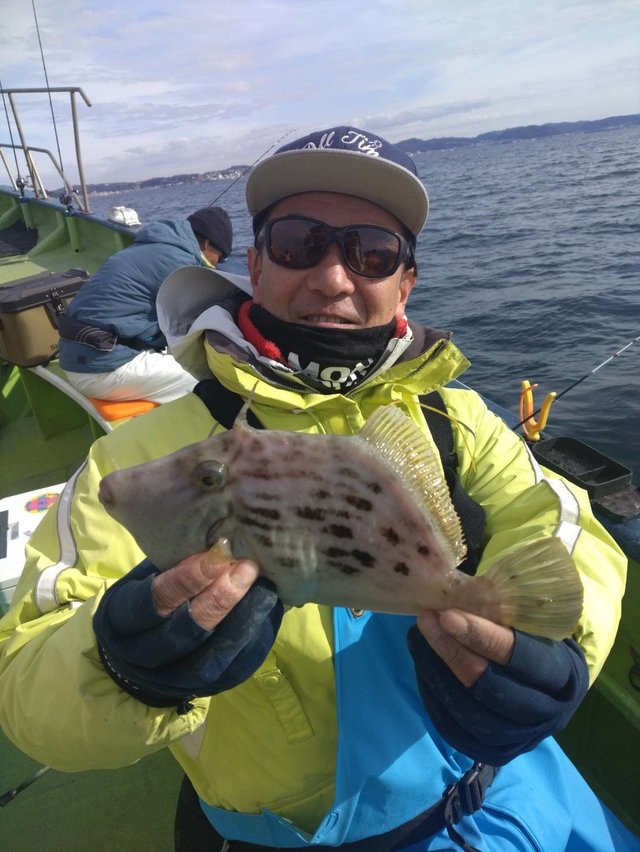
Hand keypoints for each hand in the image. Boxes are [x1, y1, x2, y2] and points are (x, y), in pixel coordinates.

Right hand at [93, 552, 282, 707]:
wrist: (142, 657)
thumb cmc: (153, 598)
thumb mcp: (149, 575)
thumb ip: (174, 562)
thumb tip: (218, 538)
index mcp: (123, 619)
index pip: (154, 601)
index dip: (186, 580)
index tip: (218, 553)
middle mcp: (144, 654)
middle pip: (185, 631)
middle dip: (219, 600)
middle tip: (247, 568)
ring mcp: (174, 678)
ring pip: (211, 656)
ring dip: (242, 620)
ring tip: (265, 588)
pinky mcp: (206, 688)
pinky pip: (233, 668)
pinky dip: (253, 638)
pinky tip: (267, 611)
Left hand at [408, 612, 588, 764]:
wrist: (548, 684)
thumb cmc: (534, 639)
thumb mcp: (529, 619)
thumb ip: (498, 607)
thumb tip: (450, 589)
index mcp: (563, 673)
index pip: (521, 656)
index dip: (482, 636)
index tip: (447, 615)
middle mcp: (546, 711)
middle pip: (492, 687)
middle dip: (453, 651)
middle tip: (426, 620)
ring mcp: (520, 736)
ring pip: (470, 711)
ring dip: (437, 672)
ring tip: (419, 638)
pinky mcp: (492, 749)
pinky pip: (455, 728)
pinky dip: (434, 695)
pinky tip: (424, 665)